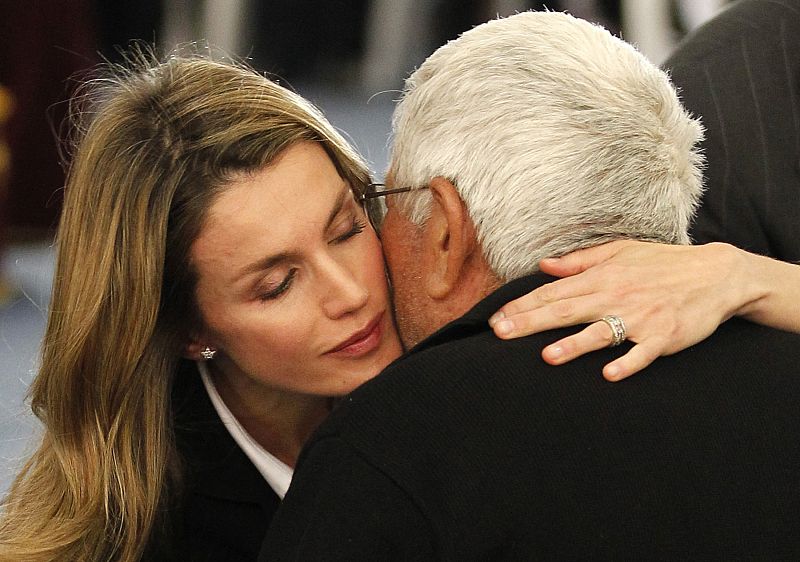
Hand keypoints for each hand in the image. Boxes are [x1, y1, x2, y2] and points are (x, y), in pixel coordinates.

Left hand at [489, 241, 749, 380]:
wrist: (716, 274)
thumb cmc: (664, 263)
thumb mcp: (621, 251)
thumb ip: (580, 261)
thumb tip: (543, 265)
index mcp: (602, 277)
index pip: (554, 292)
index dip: (523, 305)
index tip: (496, 318)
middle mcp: (616, 295)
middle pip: (566, 310)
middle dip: (531, 323)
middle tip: (501, 335)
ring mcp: (640, 317)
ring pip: (601, 332)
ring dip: (574, 344)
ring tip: (548, 356)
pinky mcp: (664, 335)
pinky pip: (643, 353)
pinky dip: (627, 362)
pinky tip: (609, 374)